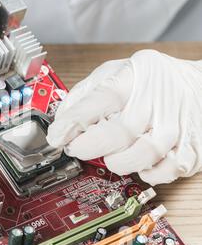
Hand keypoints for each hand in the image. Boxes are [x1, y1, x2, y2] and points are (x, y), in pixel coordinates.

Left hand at [47, 50, 201, 185]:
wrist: (200, 87)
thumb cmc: (152, 81)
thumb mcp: (117, 71)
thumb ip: (86, 92)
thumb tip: (61, 119)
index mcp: (136, 77)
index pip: (102, 99)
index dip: (75, 120)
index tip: (57, 135)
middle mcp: (158, 102)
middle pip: (119, 132)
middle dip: (89, 146)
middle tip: (77, 149)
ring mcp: (176, 127)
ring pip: (140, 156)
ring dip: (116, 162)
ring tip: (110, 155)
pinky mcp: (190, 149)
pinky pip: (162, 172)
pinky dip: (145, 173)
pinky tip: (138, 162)